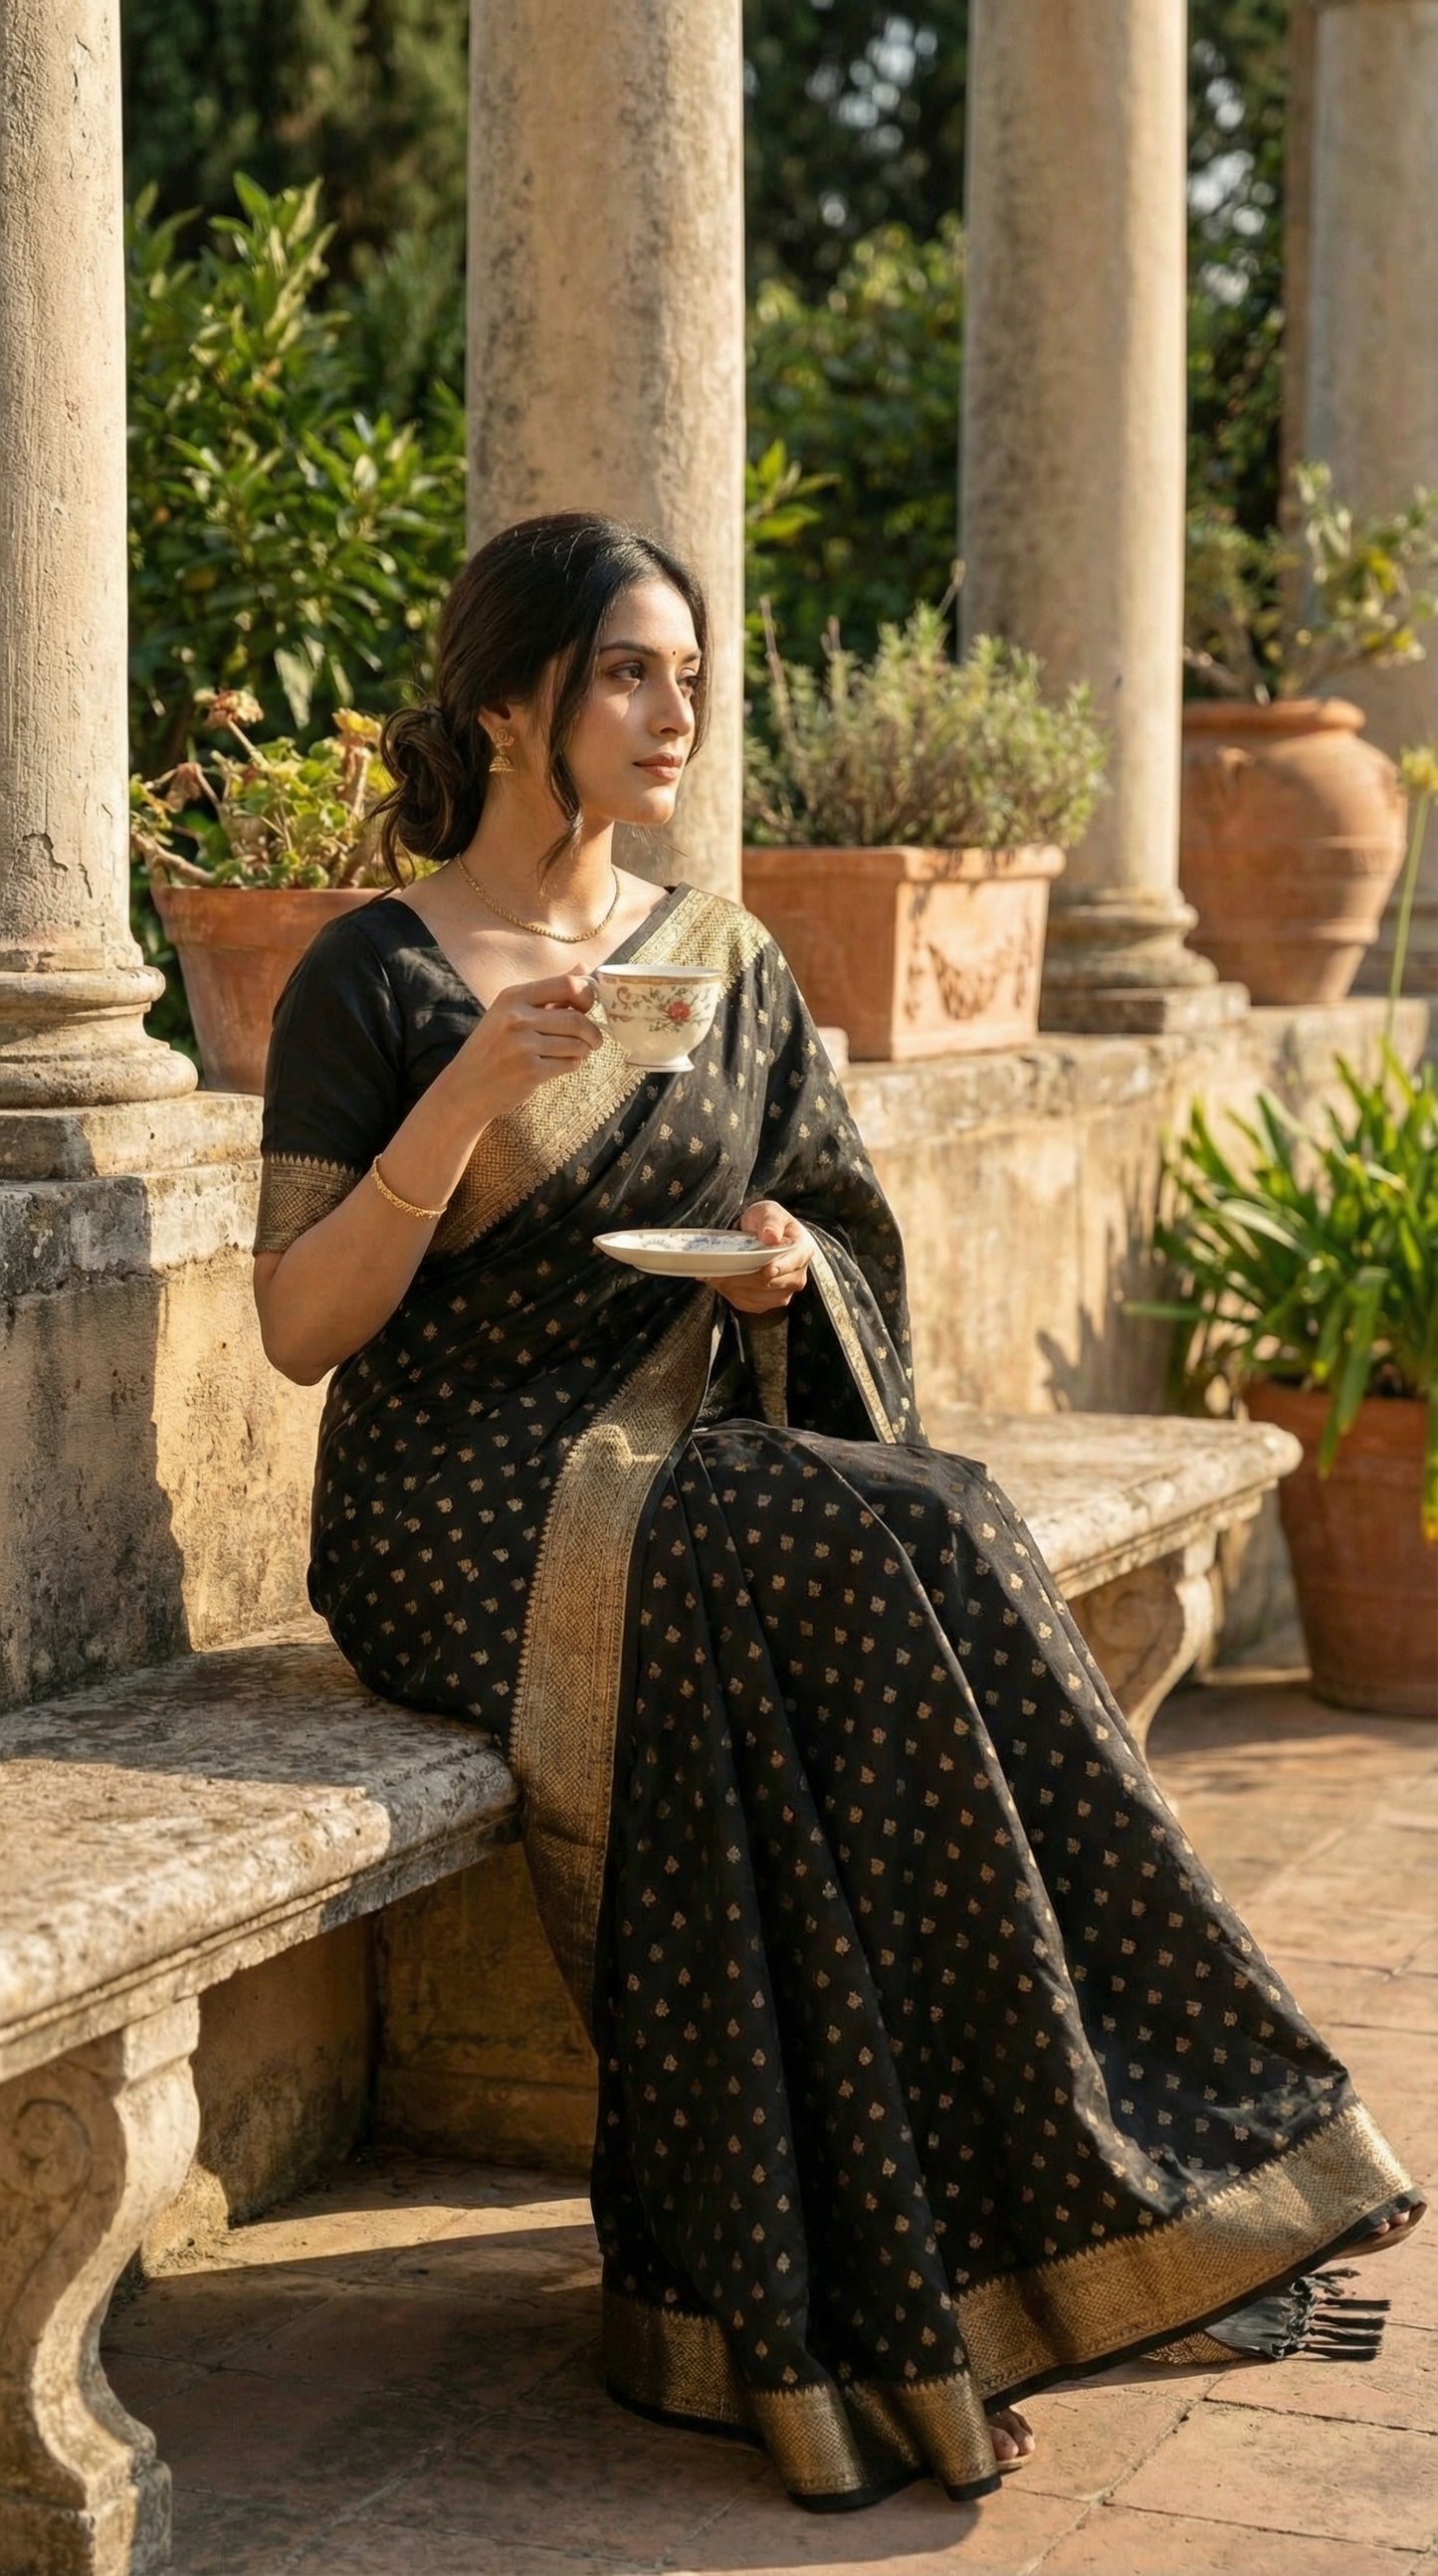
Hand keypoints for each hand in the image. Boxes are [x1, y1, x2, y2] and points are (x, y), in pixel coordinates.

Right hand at [446, 971, 603, 1120]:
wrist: (466, 1087)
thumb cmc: (493, 1047)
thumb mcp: (511, 1011)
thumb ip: (548, 992)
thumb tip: (584, 967)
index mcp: (513, 996)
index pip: (567, 984)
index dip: (588, 995)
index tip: (588, 1007)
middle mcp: (516, 1017)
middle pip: (576, 1019)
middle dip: (592, 1032)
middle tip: (593, 1040)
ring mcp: (523, 1045)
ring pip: (576, 1044)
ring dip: (583, 1050)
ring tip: (574, 1053)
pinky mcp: (530, 1071)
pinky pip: (569, 1064)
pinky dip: (573, 1065)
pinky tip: (562, 1065)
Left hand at [707, 1199, 813, 1313]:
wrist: (764, 1237)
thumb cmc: (768, 1223)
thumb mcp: (769, 1212)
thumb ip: (771, 1221)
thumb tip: (771, 1237)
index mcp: (802, 1250)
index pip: (793, 1262)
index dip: (781, 1267)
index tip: (767, 1270)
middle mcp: (797, 1276)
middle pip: (771, 1282)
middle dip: (744, 1277)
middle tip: (720, 1270)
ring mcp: (784, 1292)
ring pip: (757, 1296)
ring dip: (734, 1287)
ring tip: (715, 1275)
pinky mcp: (768, 1302)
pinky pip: (748, 1304)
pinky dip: (731, 1294)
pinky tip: (721, 1282)